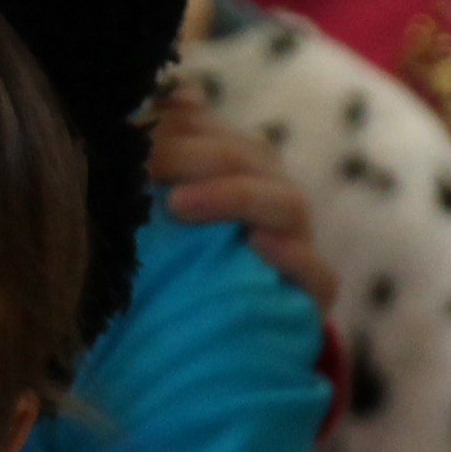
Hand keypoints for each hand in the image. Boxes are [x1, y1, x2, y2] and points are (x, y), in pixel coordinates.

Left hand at [152, 84, 335, 309]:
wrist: (203, 358)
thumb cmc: (174, 277)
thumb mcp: (155, 222)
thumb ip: (165, 157)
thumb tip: (178, 92)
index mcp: (241, 178)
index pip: (222, 135)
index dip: (183, 126)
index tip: (133, 134)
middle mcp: (272, 205)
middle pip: (255, 160)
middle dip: (200, 154)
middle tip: (148, 163)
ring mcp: (296, 248)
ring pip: (286, 204)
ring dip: (234, 196)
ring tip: (180, 203)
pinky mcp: (309, 298)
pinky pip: (316, 273)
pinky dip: (290, 256)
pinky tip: (255, 245)